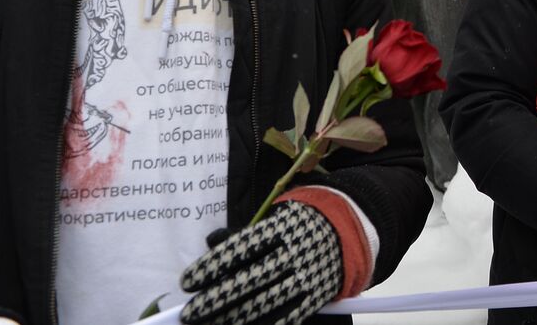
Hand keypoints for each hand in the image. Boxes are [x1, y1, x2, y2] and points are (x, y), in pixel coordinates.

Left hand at [180, 198, 348, 324]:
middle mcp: (295, 252)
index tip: (188, 281)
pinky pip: (288, 318)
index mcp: (282, 228)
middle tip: (190, 312)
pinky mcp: (316, 296)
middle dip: (216, 298)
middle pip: (250, 279)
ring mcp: (307, 275)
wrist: (348, 230)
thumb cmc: (298, 226)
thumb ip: (242, 235)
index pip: (242, 247)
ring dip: (234, 318)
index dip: (213, 265)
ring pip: (265, 302)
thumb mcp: (274, 221)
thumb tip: (209, 242)